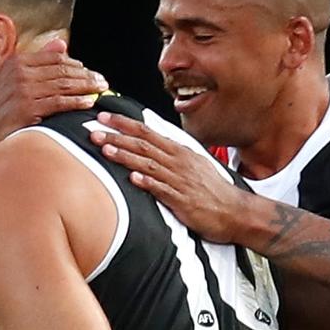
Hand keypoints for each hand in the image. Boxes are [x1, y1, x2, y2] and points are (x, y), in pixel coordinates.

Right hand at [0, 38, 108, 158]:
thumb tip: (61, 44)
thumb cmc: (0, 111)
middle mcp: (18, 73)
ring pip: (63, 85)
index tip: (89, 71)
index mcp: (16, 62)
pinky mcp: (28, 108)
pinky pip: (59, 102)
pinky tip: (88, 103)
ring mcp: (22, 90)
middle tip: (102, 81)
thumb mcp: (13, 80)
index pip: (54, 58)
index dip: (76, 65)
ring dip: (86, 87)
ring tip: (100, 89)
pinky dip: (76, 102)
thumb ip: (38, 61)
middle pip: (62, 70)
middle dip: (86, 75)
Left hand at [91, 112, 249, 243]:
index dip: (124, 124)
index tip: (104, 117)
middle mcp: (178, 162)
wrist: (236, 212)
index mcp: (180, 152)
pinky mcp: (182, 201)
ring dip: (125, 156)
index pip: (147, 132)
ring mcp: (179, 181)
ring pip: (148, 163)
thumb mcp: (194, 165)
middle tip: (93, 130)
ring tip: (105, 149)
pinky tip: (133, 178)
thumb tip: (153, 147)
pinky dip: (147, 182)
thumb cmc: (214, 191)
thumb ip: (172, 156)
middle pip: (143, 144)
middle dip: (117, 136)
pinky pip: (162, 189)